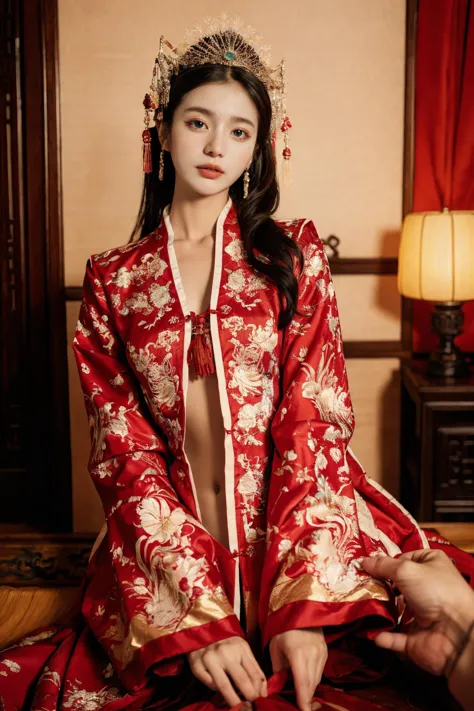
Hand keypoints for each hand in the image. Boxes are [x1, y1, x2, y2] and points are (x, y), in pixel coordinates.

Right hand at [187, 636, 266, 707]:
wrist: (201, 628)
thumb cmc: (226, 642)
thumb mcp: (242, 649)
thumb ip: (253, 668)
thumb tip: (263, 690)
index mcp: (240, 647)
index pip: (253, 673)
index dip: (258, 690)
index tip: (260, 700)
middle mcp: (225, 652)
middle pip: (241, 679)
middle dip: (249, 696)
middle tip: (252, 707)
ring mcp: (210, 658)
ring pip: (223, 686)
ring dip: (233, 700)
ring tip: (238, 707)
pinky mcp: (196, 664)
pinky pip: (209, 683)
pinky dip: (215, 689)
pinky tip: (218, 688)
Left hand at [269, 627, 327, 710]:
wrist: (300, 610)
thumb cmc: (282, 629)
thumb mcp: (275, 649)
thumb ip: (278, 670)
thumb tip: (276, 689)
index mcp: (298, 654)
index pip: (302, 683)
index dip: (303, 700)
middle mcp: (313, 655)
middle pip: (311, 684)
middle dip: (306, 698)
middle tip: (299, 706)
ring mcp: (321, 653)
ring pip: (317, 679)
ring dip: (310, 689)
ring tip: (301, 696)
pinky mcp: (325, 652)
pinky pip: (320, 671)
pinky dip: (313, 679)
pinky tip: (306, 682)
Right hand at [362, 549, 473, 674]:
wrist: (457, 633)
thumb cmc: (435, 590)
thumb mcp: (406, 569)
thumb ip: (382, 566)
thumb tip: (362, 561)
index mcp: (430, 566)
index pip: (404, 560)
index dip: (386, 563)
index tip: (365, 566)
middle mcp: (426, 589)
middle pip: (395, 586)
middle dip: (377, 587)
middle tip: (356, 586)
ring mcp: (420, 616)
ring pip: (393, 612)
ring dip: (376, 611)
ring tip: (356, 606)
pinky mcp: (415, 639)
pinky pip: (394, 637)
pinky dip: (381, 635)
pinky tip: (368, 631)